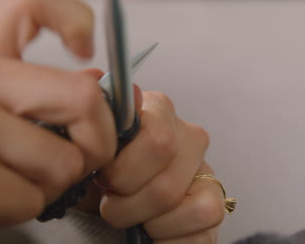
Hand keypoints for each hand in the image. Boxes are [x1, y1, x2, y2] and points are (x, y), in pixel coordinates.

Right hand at [0, 0, 115, 229]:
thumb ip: (44, 90)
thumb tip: (98, 82)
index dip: (74, 17)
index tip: (84, 49)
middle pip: (84, 99)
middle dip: (97, 142)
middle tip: (76, 157)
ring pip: (66, 162)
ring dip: (52, 184)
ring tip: (12, 179)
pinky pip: (34, 200)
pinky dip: (23, 208)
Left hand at [95, 92, 224, 242]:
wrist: (116, 202)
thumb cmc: (104, 173)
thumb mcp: (90, 145)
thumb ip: (91, 110)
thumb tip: (92, 77)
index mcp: (159, 113)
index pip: (157, 140)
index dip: (122, 170)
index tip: (104, 177)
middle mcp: (189, 136)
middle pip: (164, 182)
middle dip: (126, 203)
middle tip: (112, 201)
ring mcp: (206, 170)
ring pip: (179, 206)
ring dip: (142, 219)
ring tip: (131, 214)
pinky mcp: (214, 203)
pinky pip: (197, 225)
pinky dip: (165, 236)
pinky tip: (153, 228)